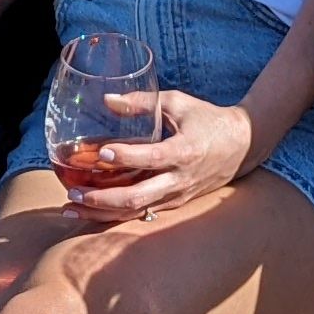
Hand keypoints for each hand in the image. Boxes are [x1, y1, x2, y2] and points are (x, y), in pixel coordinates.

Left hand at [63, 89, 252, 221]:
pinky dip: (115, 213)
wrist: (242, 146)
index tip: (100, 151)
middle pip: (138, 197)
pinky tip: (91, 211)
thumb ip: (141, 101)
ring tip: (71, 208)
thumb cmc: (207, 120)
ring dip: (102, 212)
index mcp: (184, 151)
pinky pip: (142, 212)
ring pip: (136, 211)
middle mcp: (180, 179)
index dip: (126, 156)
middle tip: (74, 193)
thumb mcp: (177, 103)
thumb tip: (107, 100)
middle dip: (102, 199)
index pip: (152, 158)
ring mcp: (177, 196)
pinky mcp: (174, 203)